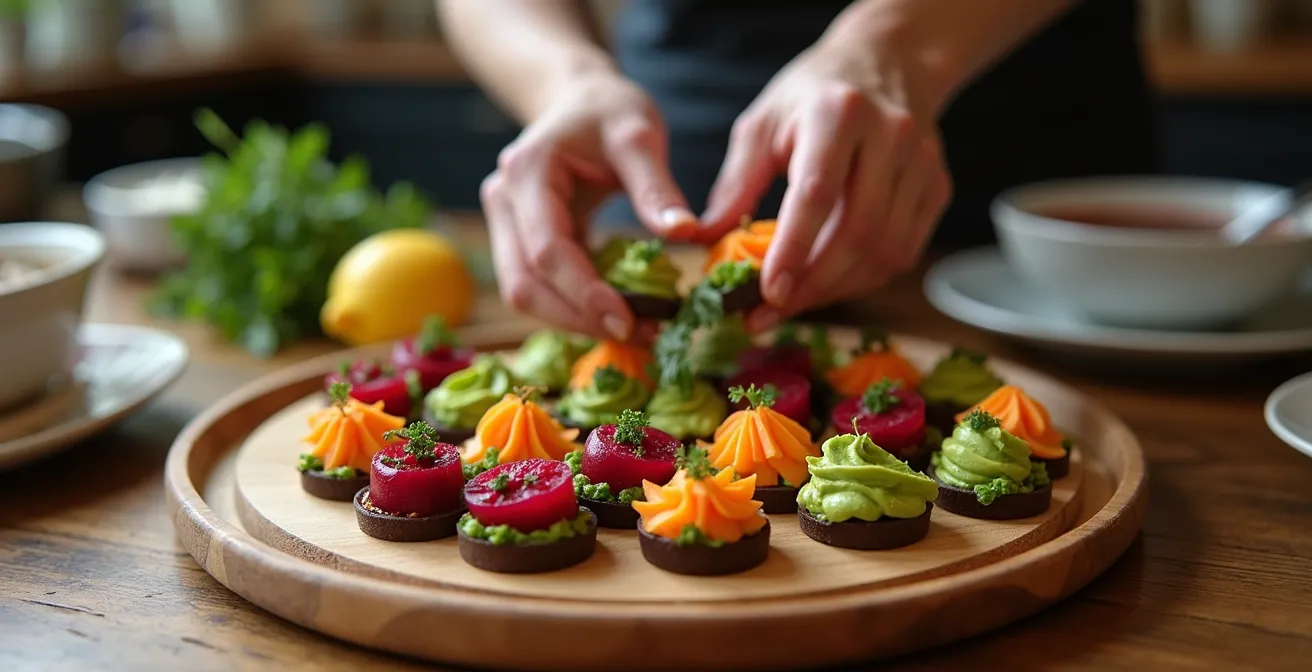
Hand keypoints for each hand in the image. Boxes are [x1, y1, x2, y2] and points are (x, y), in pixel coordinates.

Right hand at [481, 71, 697, 340]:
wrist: (580, 99)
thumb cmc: (609, 111)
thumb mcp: (639, 135)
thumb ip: (657, 185)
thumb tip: (684, 233)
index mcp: (527, 172)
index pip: (547, 250)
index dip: (584, 293)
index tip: (629, 322)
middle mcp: (503, 200)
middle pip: (524, 283)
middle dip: (577, 319)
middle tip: (639, 335)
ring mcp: (505, 222)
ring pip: (524, 293)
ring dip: (573, 320)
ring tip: (633, 330)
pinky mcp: (519, 239)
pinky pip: (538, 285)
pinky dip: (572, 306)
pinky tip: (615, 313)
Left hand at [698, 20, 952, 330]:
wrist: (886, 61)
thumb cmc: (811, 97)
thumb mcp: (762, 125)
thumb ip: (735, 185)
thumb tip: (702, 240)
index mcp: (838, 114)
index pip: (817, 194)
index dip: (793, 249)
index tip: (767, 292)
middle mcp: (890, 137)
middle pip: (857, 231)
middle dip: (812, 284)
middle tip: (769, 312)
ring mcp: (921, 164)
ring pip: (884, 251)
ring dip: (836, 289)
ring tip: (793, 303)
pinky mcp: (936, 188)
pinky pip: (902, 252)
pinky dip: (863, 279)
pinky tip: (828, 284)